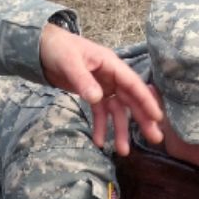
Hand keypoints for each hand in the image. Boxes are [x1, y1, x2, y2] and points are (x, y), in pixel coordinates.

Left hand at [39, 25, 162, 153]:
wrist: (41, 47)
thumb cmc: (58, 48)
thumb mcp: (69, 62)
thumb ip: (83, 80)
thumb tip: (98, 98)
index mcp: (111, 64)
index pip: (133, 84)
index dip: (146, 100)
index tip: (157, 117)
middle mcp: (111, 76)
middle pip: (130, 99)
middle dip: (142, 119)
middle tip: (155, 138)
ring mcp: (103, 86)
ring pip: (116, 110)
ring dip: (120, 129)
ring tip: (123, 151)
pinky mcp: (92, 93)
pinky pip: (100, 112)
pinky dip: (100, 126)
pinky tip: (98, 141)